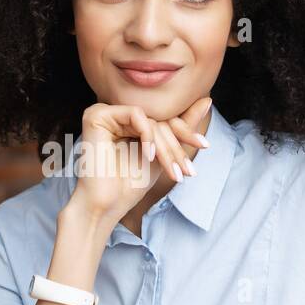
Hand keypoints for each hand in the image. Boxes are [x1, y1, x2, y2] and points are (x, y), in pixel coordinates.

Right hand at [67, 97, 211, 223]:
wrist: (107, 205)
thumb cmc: (130, 184)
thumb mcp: (164, 153)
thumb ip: (183, 126)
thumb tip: (208, 99)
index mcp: (127, 121)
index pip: (163, 118)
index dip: (184, 132)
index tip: (205, 145)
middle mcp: (115, 114)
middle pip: (158, 119)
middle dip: (175, 146)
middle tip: (186, 170)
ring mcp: (104, 113)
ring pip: (149, 119)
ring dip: (165, 146)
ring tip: (172, 171)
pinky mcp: (96, 115)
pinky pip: (135, 114)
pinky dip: (148, 135)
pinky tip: (149, 156)